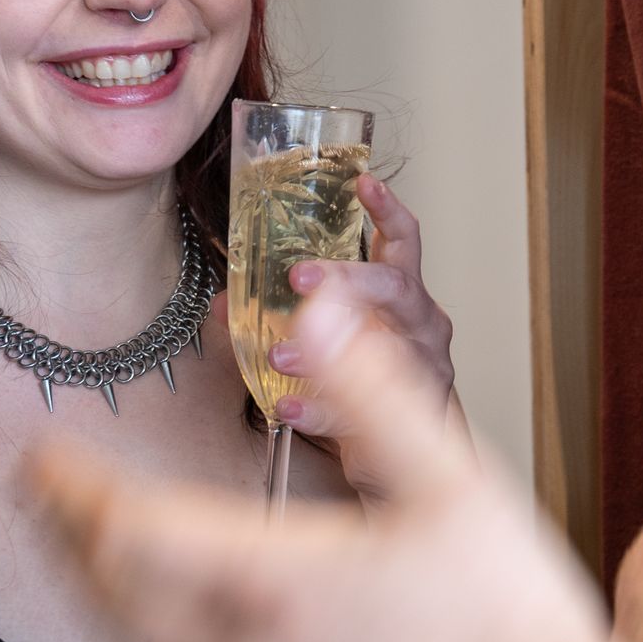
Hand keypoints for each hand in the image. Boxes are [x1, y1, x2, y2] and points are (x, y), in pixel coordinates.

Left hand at [29, 300, 611, 641]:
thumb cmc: (517, 631)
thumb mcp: (456, 481)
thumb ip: (374, 388)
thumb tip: (313, 313)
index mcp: (272, 580)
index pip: (125, 527)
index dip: (71, 489)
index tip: (42, 461)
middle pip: (112, 597)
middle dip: (72, 542)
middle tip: (56, 505)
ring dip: (112, 610)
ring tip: (110, 570)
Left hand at [268, 174, 459, 449]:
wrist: (406, 459)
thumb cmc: (373, 384)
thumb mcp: (332, 339)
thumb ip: (281, 315)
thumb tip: (220, 303)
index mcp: (405, 298)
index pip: (404, 242)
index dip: (387, 209)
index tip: (362, 182)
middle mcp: (421, 327)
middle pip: (395, 287)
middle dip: (347, 278)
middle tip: (300, 275)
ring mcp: (421, 373)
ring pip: (384, 351)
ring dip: (327, 351)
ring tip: (280, 354)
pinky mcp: (406, 422)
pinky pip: (362, 414)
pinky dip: (321, 410)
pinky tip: (289, 408)